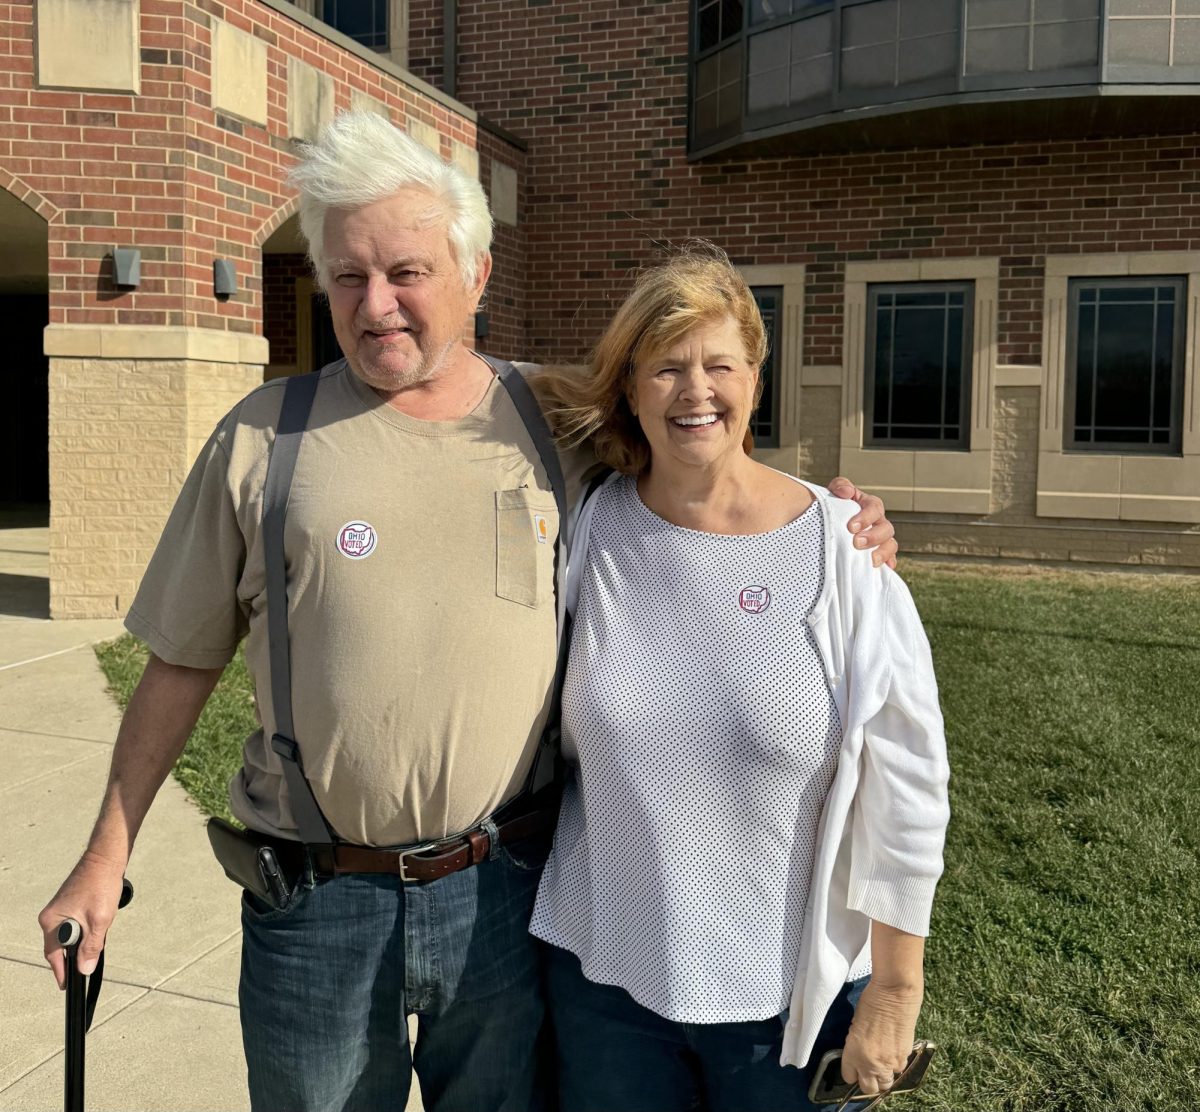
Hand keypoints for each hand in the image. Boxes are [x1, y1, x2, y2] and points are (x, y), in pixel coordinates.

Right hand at [38, 850, 127, 988]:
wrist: (107, 858)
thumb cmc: (101, 884)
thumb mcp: (99, 921)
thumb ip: (91, 947)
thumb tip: (84, 969)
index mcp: (51, 921)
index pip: (54, 955)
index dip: (62, 971)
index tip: (66, 986)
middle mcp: (52, 916)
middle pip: (62, 946)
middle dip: (77, 953)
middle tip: (91, 960)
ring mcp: (61, 909)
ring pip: (71, 935)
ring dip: (85, 939)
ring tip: (99, 932)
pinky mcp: (71, 904)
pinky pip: (76, 924)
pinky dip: (87, 928)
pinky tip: (99, 923)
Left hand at [828, 477, 896, 568]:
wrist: (829, 521)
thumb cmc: (834, 505)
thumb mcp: (833, 492)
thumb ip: (840, 486)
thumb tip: (846, 492)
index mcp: (870, 506)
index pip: (875, 508)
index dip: (865, 517)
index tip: (851, 527)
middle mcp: (878, 522)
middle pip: (886, 528)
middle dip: (873, 537)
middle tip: (856, 543)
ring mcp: (880, 538)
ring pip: (891, 544)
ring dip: (883, 552)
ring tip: (871, 560)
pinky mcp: (877, 552)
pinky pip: (889, 558)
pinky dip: (889, 563)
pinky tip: (885, 569)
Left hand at [839, 979, 922, 1097]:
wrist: (895, 993)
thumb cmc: (871, 1001)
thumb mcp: (855, 1024)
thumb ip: (856, 1045)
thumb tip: (860, 1053)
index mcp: (854, 1053)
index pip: (849, 1077)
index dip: (851, 1072)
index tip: (853, 1066)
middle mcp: (871, 1063)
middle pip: (869, 1088)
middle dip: (868, 1081)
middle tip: (868, 1069)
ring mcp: (890, 1062)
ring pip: (886, 1083)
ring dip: (883, 1075)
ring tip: (882, 1061)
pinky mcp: (905, 1056)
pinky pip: (899, 1069)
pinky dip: (895, 1064)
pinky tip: (893, 1050)